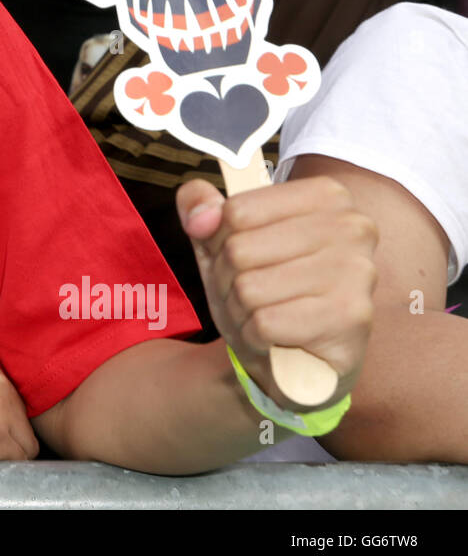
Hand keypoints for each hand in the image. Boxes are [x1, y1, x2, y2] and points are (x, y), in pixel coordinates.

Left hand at [177, 175, 377, 409]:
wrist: (294, 361)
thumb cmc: (261, 287)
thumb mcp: (218, 239)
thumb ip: (199, 204)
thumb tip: (200, 216)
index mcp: (326, 195)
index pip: (236, 211)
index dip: (221, 240)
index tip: (243, 256)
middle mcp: (352, 227)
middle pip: (240, 249)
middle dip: (229, 279)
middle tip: (251, 295)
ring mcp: (357, 272)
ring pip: (249, 288)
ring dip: (241, 310)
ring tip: (264, 315)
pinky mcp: (351, 318)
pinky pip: (265, 322)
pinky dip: (256, 336)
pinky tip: (277, 338)